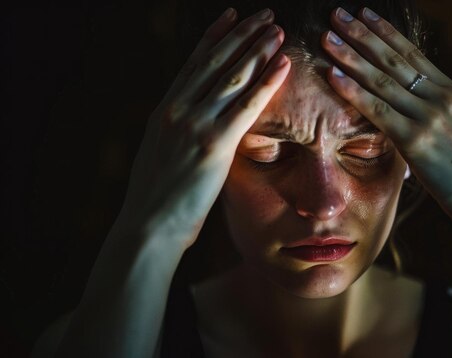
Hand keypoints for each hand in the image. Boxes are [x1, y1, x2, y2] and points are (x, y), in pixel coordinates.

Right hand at [116, 8, 289, 247]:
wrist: (147, 228)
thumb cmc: (156, 200)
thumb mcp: (160, 156)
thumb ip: (178, 134)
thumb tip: (196, 126)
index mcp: (164, 111)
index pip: (193, 64)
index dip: (215, 37)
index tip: (231, 16)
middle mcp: (177, 110)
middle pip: (215, 62)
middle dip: (243, 35)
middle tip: (265, 16)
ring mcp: (194, 125)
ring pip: (232, 77)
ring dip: (257, 50)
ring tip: (278, 31)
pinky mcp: (213, 145)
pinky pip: (246, 106)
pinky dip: (267, 83)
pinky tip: (282, 64)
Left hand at [322, 7, 451, 238]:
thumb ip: (439, 115)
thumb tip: (415, 109)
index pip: (413, 55)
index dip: (386, 33)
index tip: (365, 15)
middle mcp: (442, 97)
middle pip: (394, 59)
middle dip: (362, 34)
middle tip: (338, 14)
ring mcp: (430, 116)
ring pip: (382, 79)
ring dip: (350, 56)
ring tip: (327, 38)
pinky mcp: (417, 140)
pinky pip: (378, 110)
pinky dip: (354, 91)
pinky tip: (334, 75)